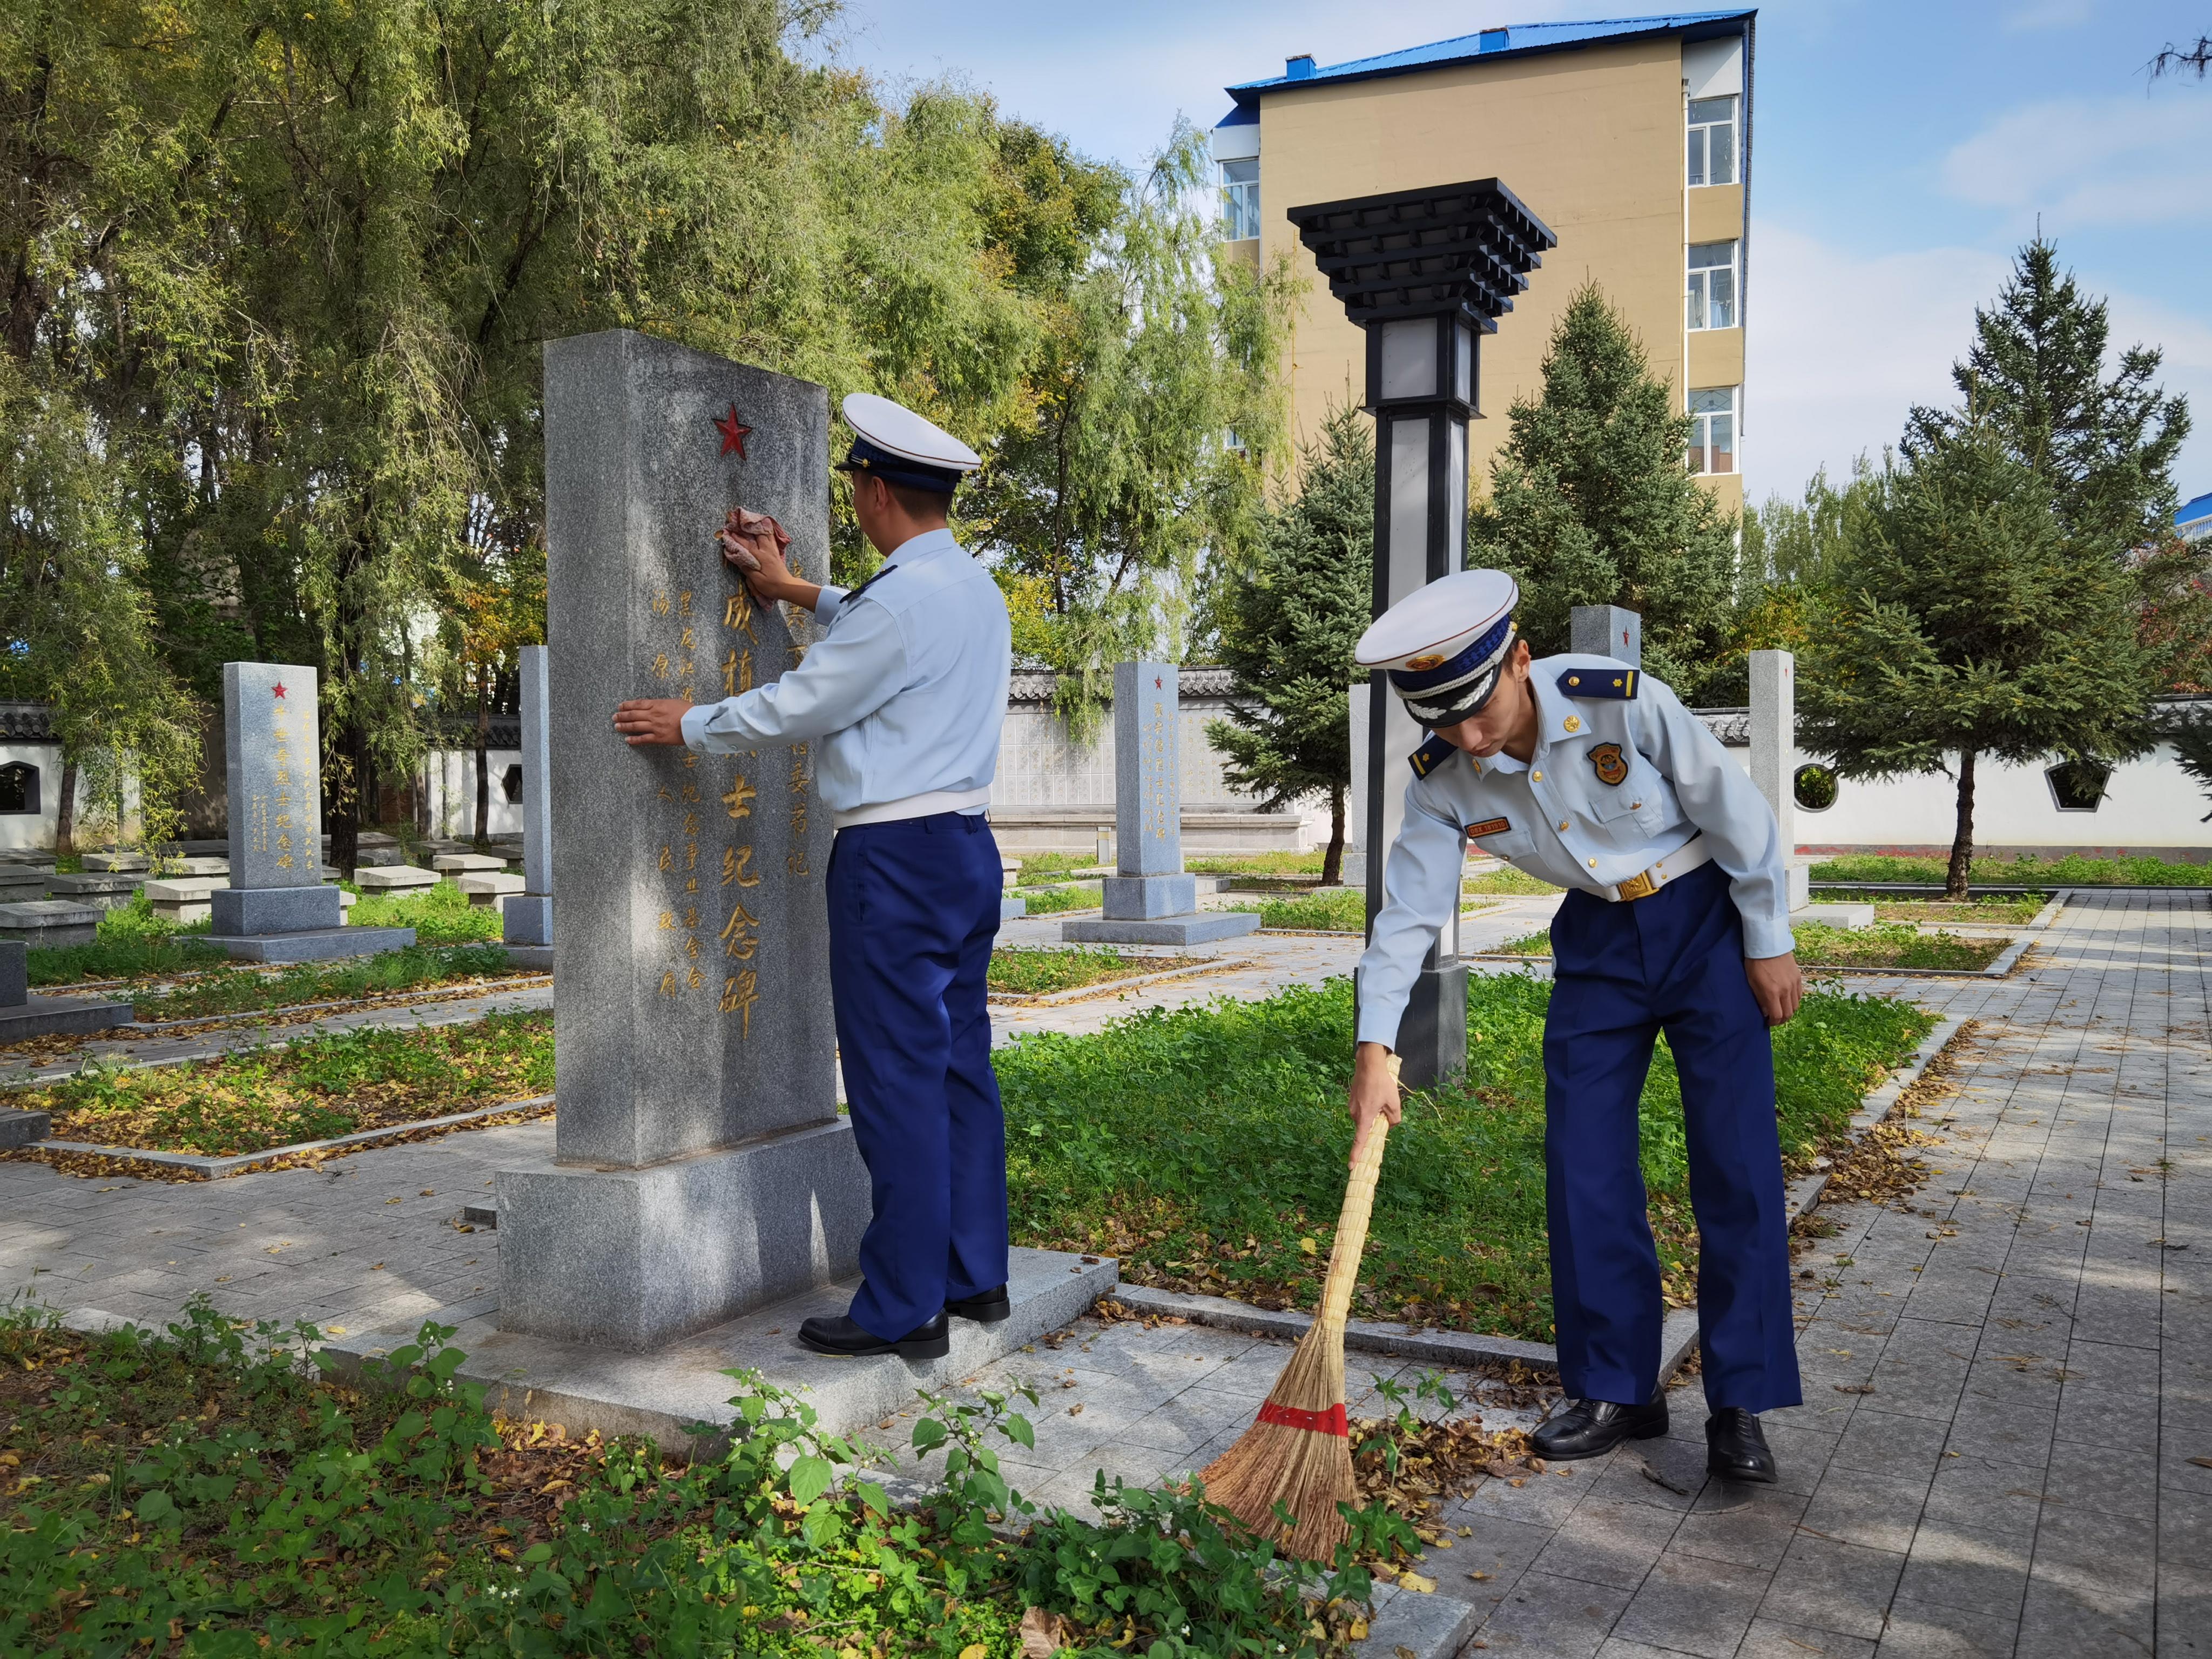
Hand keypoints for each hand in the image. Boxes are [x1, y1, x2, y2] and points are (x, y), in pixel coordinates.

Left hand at [613, 698, 690, 745]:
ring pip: (635, 726)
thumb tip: (655, 706)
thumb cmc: (689, 711)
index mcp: (657, 704)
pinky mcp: (659, 738)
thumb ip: (662, 704)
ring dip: (624, 726)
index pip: (638, 704)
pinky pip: (643, 739)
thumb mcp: (674, 702)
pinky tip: (627, 740)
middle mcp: (653, 715)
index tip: (620, 706)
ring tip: (617, 727)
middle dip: (622, 715)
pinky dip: (634, 740)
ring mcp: (655, 727)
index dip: (627, 705)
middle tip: (615, 717)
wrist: (695, 723)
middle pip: (633, 715)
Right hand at [717, 508, 796, 599]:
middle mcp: (767, 551)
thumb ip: (748, 569)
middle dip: (749, 529)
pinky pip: (772, 539)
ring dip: (759, 528)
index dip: (738, 539)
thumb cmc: (772, 586)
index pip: (747, 546)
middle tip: (741, 523)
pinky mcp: (776, 553)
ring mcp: (773, 551)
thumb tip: (739, 560)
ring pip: (766, 535)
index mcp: (761, 557)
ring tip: (753, 523)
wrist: (787, 587)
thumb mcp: (758, 580)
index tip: (730, 533)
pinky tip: (766, 530)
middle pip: (758, 535)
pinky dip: (767, 533)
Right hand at [1346, 1041, 1401, 1167]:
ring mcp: (1352, 1106)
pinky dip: (1369, 1105)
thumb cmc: (1381, 1083)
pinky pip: (1362, 1108)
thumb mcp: (1394, 1102)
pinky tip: (1375, 1093)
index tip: (1351, 1166)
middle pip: (1366, 1126)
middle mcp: (1355, 1113)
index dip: (1356, 1154)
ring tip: (1381, 1097)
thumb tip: (1391, 1125)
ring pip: (1365, 1116)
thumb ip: (1395, 1118)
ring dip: (1373, 1113)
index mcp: (1365, 1117)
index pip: (1360, 1140)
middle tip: (1386, 1109)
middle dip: (1375, 1124)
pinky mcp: (1352, 1099)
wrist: (1368, 1063)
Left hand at [1745, 951, 1803, 1025]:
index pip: (1778, 1016)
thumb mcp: (1752, 982)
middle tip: (1775, 1019)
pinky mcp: (1798, 977)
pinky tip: (1787, 999)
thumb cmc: (1755, 962)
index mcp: (1772, 993)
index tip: (1768, 1022)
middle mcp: (1786, 990)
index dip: (1773, 1022)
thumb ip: (1759, 999)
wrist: (1768, 944)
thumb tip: (1765, 1012)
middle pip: (1789, 1013)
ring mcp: (1794, 984)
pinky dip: (1794, 1000)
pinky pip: (1799, 995)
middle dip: (1782, 1019)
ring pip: (1796, 1005)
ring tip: (1781, 1009)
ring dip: (1789, 1010)